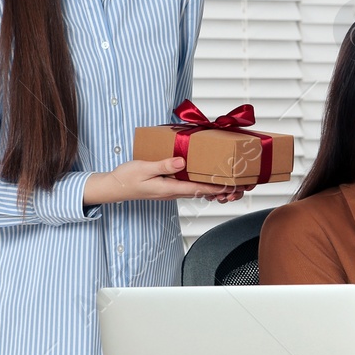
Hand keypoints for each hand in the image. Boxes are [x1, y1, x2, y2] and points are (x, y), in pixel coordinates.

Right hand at [83, 158, 243, 204]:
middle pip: (202, 192)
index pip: (198, 188)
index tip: (233, 186)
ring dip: (214, 189)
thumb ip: (163, 165)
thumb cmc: (127, 178)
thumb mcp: (143, 168)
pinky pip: (190, 187)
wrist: (114, 187)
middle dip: (222, 190)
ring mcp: (171, 190)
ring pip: (197, 190)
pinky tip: (208, 179)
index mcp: (169, 188)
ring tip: (232, 185)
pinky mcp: (168, 187)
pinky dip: (202, 185)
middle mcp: (173, 191)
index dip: (217, 187)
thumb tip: (182, 162)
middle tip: (241, 187)